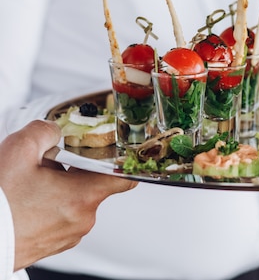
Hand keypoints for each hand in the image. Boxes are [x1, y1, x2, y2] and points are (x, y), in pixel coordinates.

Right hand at [0, 120, 136, 270]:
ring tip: (32, 182)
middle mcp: (81, 219)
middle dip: (73, 168)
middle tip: (49, 162)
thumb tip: (54, 130)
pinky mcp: (53, 243)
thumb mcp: (18, 152)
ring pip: (75, 200)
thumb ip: (44, 131)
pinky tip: (27, 199)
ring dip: (59, 187)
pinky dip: (50, 204)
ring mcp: (68, 234)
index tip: (118, 152)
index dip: (124, 161)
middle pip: (93, 184)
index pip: (125, 178)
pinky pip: (61, 216)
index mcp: (82, 196)